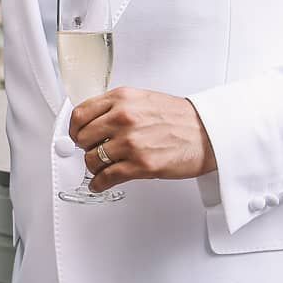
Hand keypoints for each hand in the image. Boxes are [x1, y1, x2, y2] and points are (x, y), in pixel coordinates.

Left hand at [71, 87, 216, 191]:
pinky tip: (99, 184)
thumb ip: (116, 107)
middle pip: (82, 137)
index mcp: (122, 99)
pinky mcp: (141, 165)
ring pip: (92, 159)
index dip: (74, 128)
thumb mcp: (142, 99)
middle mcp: (123, 118)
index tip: (75, 134)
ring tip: (100, 167)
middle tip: (90, 150)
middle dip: (84, 147)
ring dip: (93, 166)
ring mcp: (131, 142)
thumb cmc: (180, 117)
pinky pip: (107, 177)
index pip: (80, 113)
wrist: (208, 132)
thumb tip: (93, 121)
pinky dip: (99, 183)